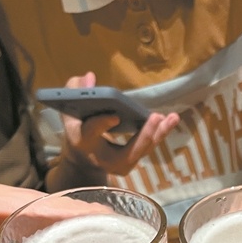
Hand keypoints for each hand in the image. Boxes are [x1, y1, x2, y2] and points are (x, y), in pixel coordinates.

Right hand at [57, 72, 179, 177]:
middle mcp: (105, 160)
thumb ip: (74, 91)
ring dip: (159, 133)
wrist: (83, 159)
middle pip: (129, 151)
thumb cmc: (78, 130)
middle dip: (144, 135)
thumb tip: (90, 77)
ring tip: (172, 117)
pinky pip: (148, 146)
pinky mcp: (132, 161)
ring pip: (143, 150)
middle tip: (156, 117)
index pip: (92, 133)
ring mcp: (121, 165)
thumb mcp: (69, 110)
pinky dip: (159, 133)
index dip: (102, 124)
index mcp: (83, 143)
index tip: (115, 116)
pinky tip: (170, 120)